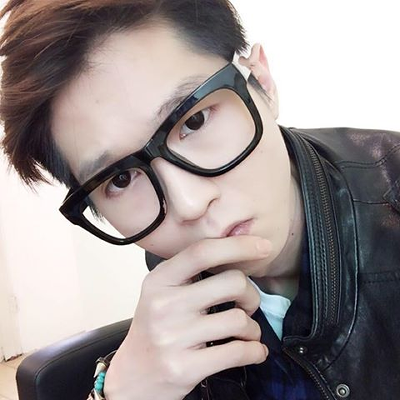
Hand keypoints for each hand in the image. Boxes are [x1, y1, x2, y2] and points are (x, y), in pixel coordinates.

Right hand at [104, 235, 270, 399]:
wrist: (133, 376)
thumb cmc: (155, 328)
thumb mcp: (161, 291)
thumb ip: (189, 272)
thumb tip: (237, 253)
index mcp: (159, 280)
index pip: (202, 252)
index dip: (238, 246)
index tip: (263, 246)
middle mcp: (164, 304)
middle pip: (232, 283)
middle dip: (252, 294)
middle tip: (248, 304)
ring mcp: (173, 337)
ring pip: (239, 320)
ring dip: (253, 328)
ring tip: (246, 333)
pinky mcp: (184, 367)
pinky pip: (238, 352)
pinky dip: (255, 351)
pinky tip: (253, 350)